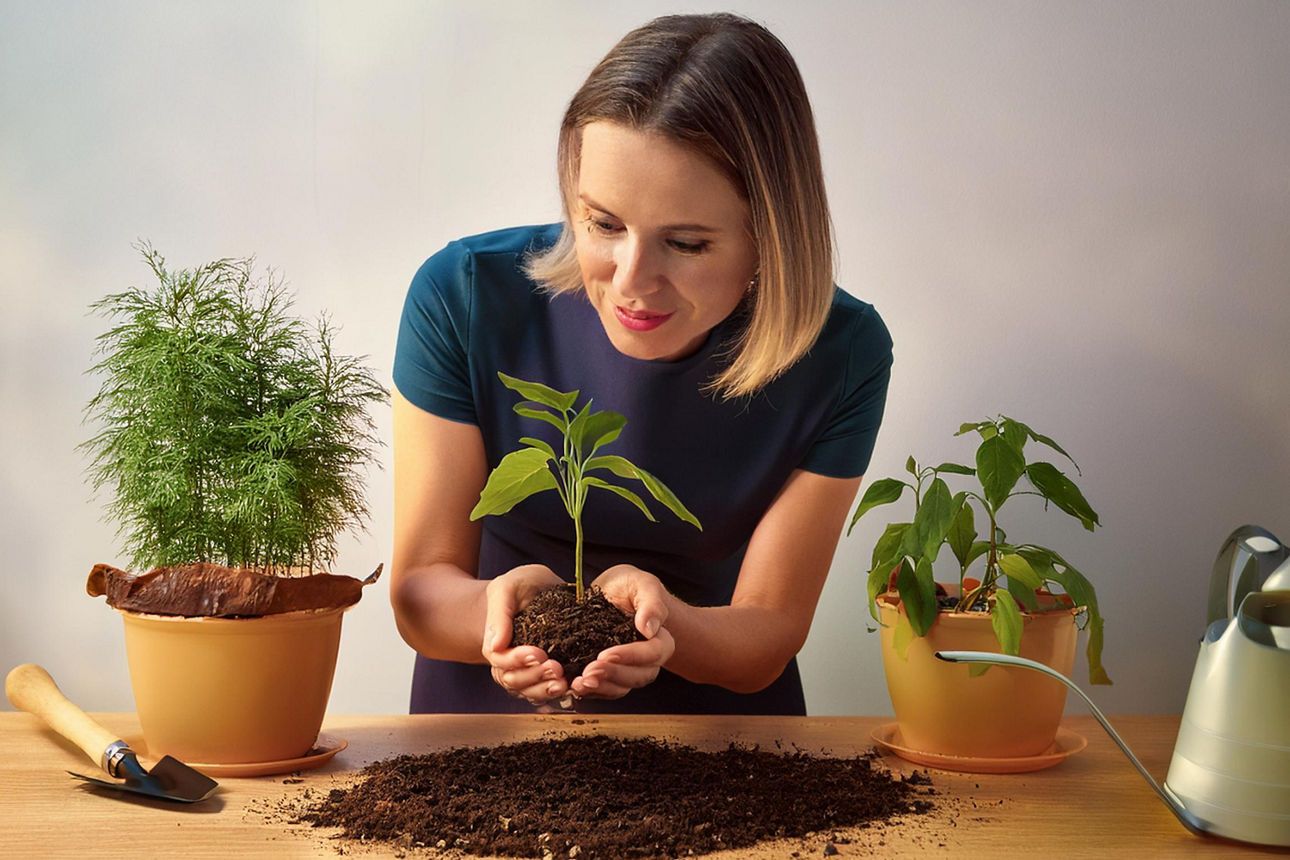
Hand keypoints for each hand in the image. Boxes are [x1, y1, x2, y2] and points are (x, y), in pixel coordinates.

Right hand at [482, 565, 568, 704]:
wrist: (534, 591)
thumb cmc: (518, 587)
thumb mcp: (506, 590)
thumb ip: (499, 615)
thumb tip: (496, 644)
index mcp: (496, 644)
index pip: (502, 659)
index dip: (518, 659)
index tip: (538, 653)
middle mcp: (508, 663)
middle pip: (515, 680)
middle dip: (535, 676)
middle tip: (556, 668)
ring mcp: (525, 672)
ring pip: (530, 691)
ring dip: (545, 690)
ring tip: (563, 683)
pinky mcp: (544, 674)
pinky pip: (545, 691)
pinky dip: (556, 693)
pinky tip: (570, 688)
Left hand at [572, 565, 675, 698]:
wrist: (609, 593)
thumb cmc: (629, 586)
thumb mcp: (642, 584)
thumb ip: (651, 604)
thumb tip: (650, 629)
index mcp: (660, 639)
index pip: (653, 653)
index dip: (630, 657)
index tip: (605, 654)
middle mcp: (647, 660)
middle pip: (637, 676)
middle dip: (612, 675)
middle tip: (589, 672)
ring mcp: (627, 670)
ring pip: (620, 687)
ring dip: (600, 687)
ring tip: (579, 683)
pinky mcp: (608, 675)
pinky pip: (603, 689)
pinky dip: (589, 690)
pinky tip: (573, 686)